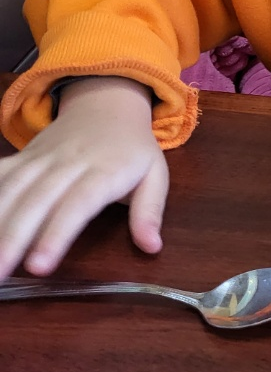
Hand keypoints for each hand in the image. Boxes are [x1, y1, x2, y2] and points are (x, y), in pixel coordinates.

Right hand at [0, 76, 167, 278]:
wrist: (107, 104)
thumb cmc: (132, 149)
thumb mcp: (155, 175)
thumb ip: (150, 211)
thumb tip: (152, 247)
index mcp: (103, 170)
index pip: (77, 204)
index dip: (56, 235)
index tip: (38, 267)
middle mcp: (66, 163)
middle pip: (35, 201)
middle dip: (12, 239)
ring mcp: (39, 159)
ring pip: (11, 189)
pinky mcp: (22, 157)